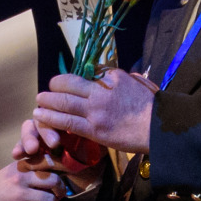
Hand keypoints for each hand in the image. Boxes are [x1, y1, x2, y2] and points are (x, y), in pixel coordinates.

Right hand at [0, 160, 57, 200]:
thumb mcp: (9, 173)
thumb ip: (27, 170)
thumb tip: (49, 174)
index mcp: (20, 166)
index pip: (48, 162)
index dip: (60, 169)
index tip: (61, 178)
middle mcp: (21, 178)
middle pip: (54, 181)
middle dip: (61, 190)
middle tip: (59, 196)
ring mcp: (20, 195)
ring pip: (50, 200)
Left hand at [32, 67, 156, 152]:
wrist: (162, 129)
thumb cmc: (156, 109)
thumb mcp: (141, 84)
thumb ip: (125, 79)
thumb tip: (111, 76)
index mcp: (115, 77)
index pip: (89, 72)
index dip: (76, 79)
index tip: (68, 83)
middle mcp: (102, 90)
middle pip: (70, 84)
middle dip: (55, 85)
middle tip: (48, 88)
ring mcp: (97, 110)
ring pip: (64, 102)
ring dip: (48, 101)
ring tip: (39, 101)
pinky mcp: (94, 129)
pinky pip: (67, 121)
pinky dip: (51, 118)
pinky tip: (40, 116)